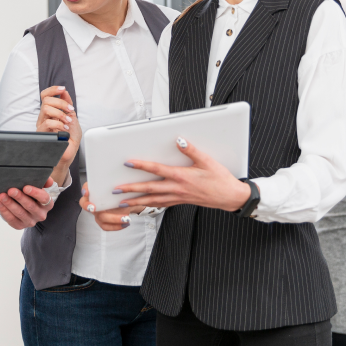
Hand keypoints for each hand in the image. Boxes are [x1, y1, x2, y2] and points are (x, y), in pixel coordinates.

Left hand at [0, 178, 54, 229]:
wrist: (26, 207)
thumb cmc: (32, 194)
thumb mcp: (40, 187)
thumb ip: (44, 181)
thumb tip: (48, 181)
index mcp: (47, 204)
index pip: (44, 199)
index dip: (35, 193)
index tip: (25, 187)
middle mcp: (40, 215)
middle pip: (30, 206)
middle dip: (20, 197)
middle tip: (10, 190)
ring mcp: (30, 222)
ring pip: (20, 213)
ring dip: (10, 204)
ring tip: (2, 196)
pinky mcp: (20, 226)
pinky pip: (12, 220)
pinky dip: (5, 211)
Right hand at [37, 86, 81, 185]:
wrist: (67, 154)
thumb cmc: (69, 139)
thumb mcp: (72, 118)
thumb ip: (68, 105)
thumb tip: (64, 91)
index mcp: (51, 112)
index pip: (45, 95)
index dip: (52, 90)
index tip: (62, 89)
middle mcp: (44, 117)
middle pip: (46, 100)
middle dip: (61, 102)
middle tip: (70, 110)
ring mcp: (42, 125)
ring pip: (46, 108)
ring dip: (60, 113)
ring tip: (67, 122)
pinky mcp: (42, 134)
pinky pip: (47, 122)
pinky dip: (59, 124)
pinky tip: (64, 129)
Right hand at [78, 183, 147, 231]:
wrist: (127, 199)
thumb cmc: (121, 190)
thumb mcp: (120, 183)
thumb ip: (117, 179)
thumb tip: (122, 170)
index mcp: (95, 191)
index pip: (85, 189)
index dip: (85, 190)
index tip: (87, 192)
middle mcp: (94, 202)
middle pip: (87, 206)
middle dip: (90, 207)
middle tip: (94, 208)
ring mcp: (98, 213)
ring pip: (101, 218)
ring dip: (113, 219)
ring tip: (126, 218)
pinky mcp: (103, 221)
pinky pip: (106, 226)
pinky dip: (116, 226)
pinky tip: (125, 224)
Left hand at [111, 137, 250, 211]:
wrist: (228, 197)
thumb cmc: (219, 179)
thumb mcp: (207, 162)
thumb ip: (192, 150)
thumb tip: (179, 140)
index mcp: (181, 177)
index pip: (157, 170)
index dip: (141, 166)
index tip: (128, 163)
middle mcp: (177, 189)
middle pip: (149, 189)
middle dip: (131, 190)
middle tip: (116, 190)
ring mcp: (178, 197)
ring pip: (152, 200)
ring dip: (136, 201)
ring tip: (122, 203)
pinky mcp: (180, 201)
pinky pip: (161, 204)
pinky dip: (149, 205)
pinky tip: (142, 206)